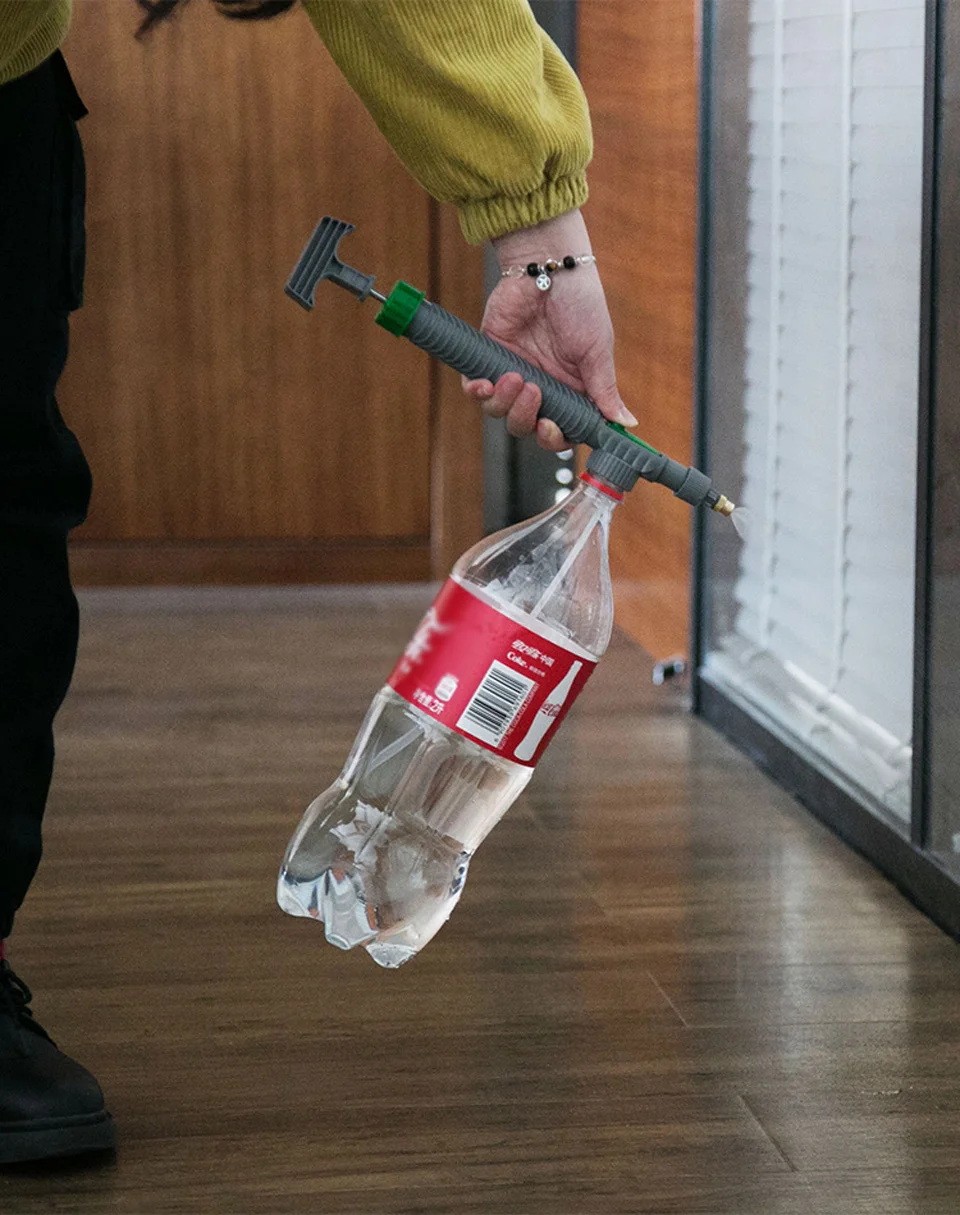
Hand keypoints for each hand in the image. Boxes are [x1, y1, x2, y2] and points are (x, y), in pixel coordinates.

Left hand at [462, 209, 635, 451]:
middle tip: (534, 391)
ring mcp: (513, 374)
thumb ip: (604, 390)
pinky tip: (485, 384)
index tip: (552, 427)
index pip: (560, 431)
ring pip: (500, 413)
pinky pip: (475, 390)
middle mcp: (541, 388)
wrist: (548, 266)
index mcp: (569, 391)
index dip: (554, 438)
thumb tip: (627, 426)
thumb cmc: (580, 305)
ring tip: (516, 376)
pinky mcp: (488, 358)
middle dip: (527, 418)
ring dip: (505, 403)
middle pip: (526, 427)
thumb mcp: (597, 350)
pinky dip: (477, 392)